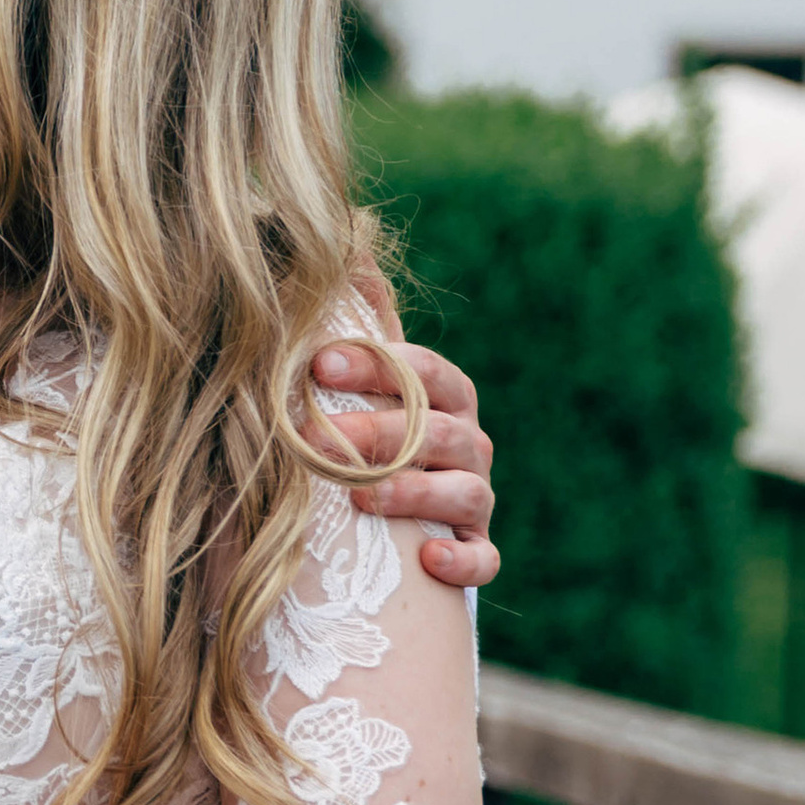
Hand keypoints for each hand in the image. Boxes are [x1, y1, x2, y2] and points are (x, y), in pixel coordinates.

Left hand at [312, 303, 495, 591]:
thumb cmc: (363, 439)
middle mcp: (467, 444)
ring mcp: (476, 499)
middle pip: (440, 430)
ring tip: (362, 499)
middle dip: (381, 432)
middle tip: (319, 443)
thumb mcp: (359, 384)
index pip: (423, 370)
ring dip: (414, 492)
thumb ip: (360, 324)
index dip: (378, 365)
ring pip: (466, 491)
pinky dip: (464, 558)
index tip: (319, 366)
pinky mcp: (476, 551)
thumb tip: (350, 246)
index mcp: (442, 397)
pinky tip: (429, 559)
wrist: (386, 524)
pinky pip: (485, 558)